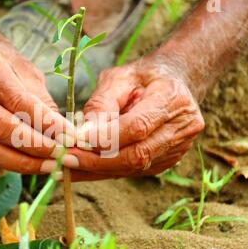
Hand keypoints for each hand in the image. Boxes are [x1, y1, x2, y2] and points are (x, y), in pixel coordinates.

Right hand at [0, 33, 75, 173]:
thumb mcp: (24, 68)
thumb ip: (40, 100)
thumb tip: (62, 133)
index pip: (18, 101)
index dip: (46, 123)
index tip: (71, 137)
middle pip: (0, 127)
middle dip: (35, 147)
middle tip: (62, 156)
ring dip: (21, 163)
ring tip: (48, 166)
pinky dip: (6, 161)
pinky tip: (27, 162)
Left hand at [66, 57, 204, 180]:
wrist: (174, 83)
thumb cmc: (143, 77)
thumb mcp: (119, 78)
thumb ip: (102, 104)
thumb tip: (82, 134)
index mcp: (172, 99)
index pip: (138, 126)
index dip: (105, 137)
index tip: (75, 141)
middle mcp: (182, 128)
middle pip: (137, 154)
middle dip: (98, 160)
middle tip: (65, 159)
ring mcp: (178, 148)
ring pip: (134, 168)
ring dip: (98, 170)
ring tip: (68, 167)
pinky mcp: (168, 161)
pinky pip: (134, 171)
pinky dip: (106, 171)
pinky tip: (84, 169)